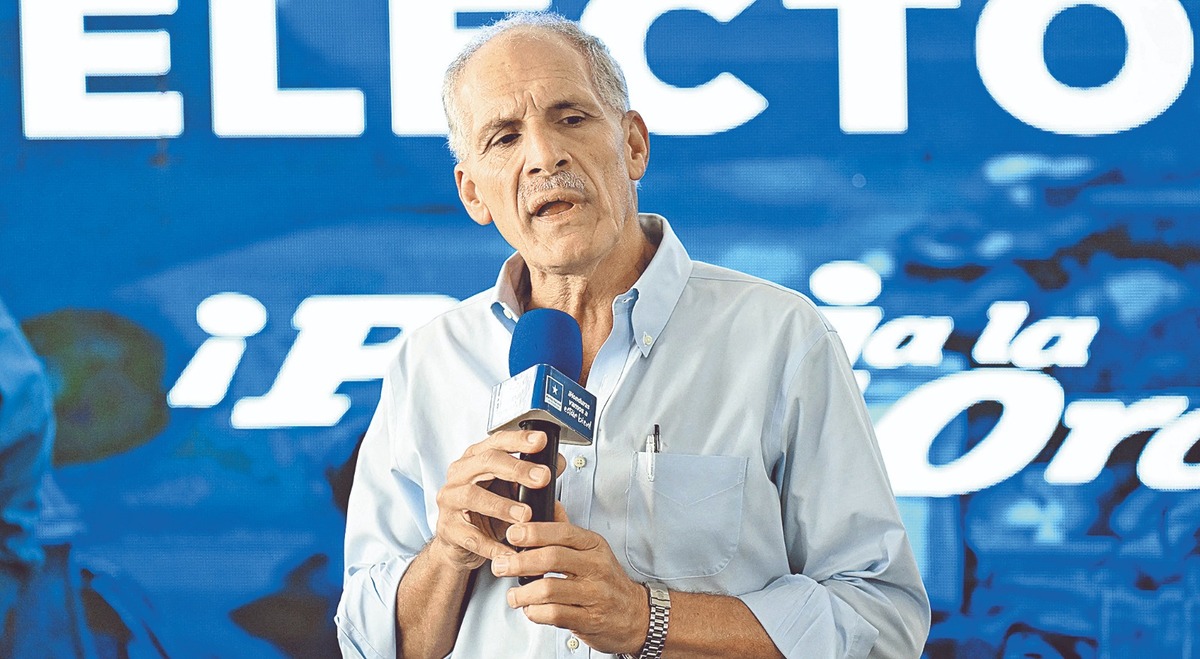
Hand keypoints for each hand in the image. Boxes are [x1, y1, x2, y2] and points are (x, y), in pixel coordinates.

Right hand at [430, 430, 563, 572]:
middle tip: (542, 478)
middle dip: (517, 469)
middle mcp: (460, 474)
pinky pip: (471, 536)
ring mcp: (450, 500)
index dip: (519, 440)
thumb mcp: (510, 489)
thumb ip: (531, 475)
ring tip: (525, 515)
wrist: (459, 543)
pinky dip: (493, 545)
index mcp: (476, 458)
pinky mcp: (448, 528)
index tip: (540, 442)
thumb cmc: (485, 510)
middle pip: (486, 462)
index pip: (497, 441)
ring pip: (473, 496)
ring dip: (502, 506)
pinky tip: (511, 551)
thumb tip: (558, 463)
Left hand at [492, 503, 649, 654]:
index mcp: (594, 545)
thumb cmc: (607, 580)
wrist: (634, 615)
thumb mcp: (592, 550)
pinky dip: (535, 612)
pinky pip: (554, 615)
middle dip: (519, 561)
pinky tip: (530, 609)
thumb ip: (567, 529)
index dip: (534, 532)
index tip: (512, 534)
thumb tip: (550, 502)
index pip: (562, 532)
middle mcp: (596, 567)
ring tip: (513, 595)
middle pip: (552, 558)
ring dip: (523, 593)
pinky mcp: (589, 619)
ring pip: (550, 589)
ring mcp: (594, 595)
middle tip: (500, 565)